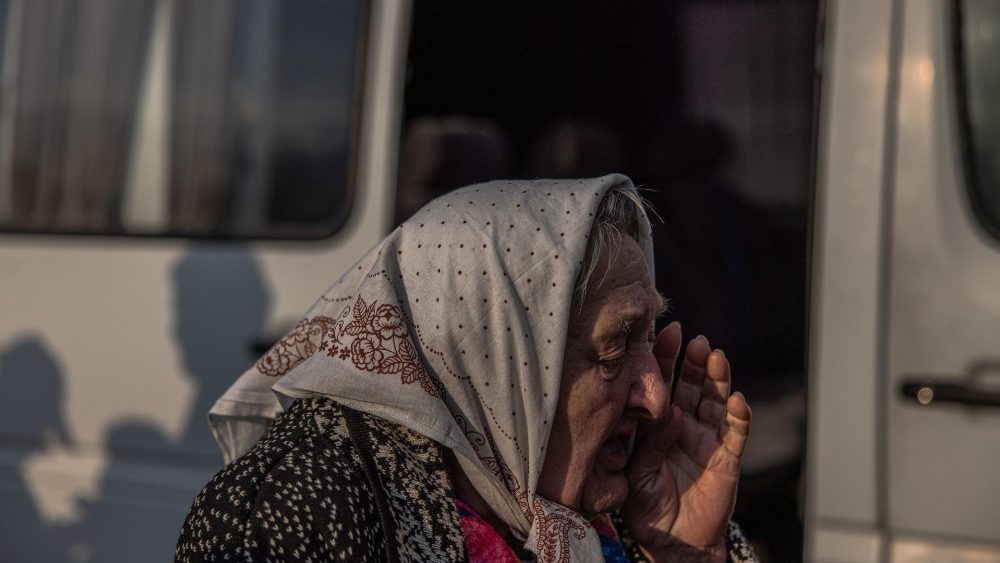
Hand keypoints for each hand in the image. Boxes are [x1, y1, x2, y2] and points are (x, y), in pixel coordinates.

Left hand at [622, 322, 750, 561]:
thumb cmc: (647, 508)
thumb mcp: (637, 473)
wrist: (671, 543)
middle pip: (692, 386)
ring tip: (717, 357)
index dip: (663, 359)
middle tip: (695, 340)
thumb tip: (671, 413)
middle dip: (693, 361)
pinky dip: (739, 415)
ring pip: (715, 401)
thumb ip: (651, 442)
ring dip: (718, 379)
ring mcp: (707, 439)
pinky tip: (737, 399)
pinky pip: (736, 433)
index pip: (660, 384)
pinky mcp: (728, 458)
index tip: (664, 333)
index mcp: (657, 425)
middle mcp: (684, 426)